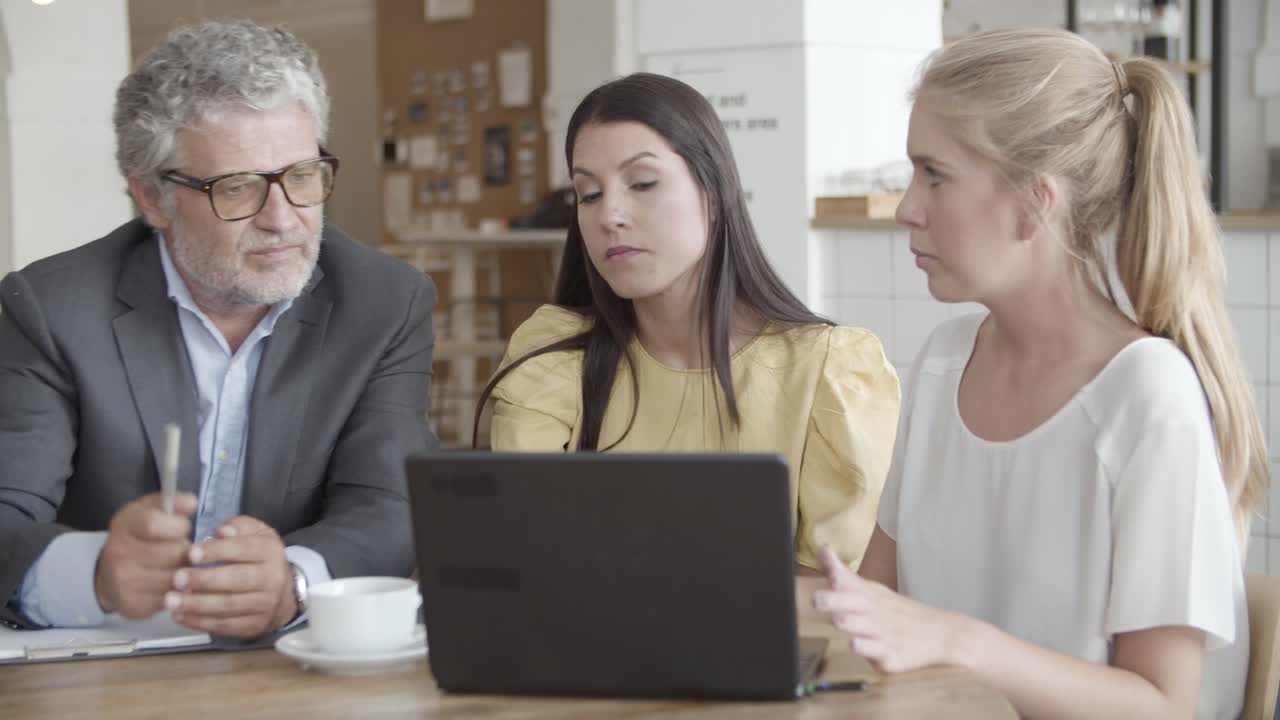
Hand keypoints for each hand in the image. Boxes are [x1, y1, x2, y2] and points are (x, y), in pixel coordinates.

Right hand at [95, 492, 197, 617]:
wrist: (109, 573)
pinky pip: (170, 598)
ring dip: (183, 572)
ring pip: (176, 577)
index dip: (178, 526)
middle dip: (185, 551)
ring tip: (176, 566)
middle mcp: (119, 554)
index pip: (155, 524)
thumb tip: (191, 502)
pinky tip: (168, 583)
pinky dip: (175, 591)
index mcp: (125, 525)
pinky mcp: (132, 605)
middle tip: (180, 550)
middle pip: (173, 553)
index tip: (182, 528)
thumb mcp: (151, 510)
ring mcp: (123, 582)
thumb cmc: (138, 537)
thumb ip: (173, 502)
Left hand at [166, 516, 295, 638]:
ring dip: (197, 604)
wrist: (282, 594)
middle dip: (205, 580)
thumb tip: (222, 531)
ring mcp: (264, 604)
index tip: (192, 553)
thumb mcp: (256, 534)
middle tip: (177, 578)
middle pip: (238, 579)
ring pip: (229, 605)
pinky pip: (226, 625)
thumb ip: (239, 527)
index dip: (217, 551)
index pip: (245, 549)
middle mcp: (272, 578)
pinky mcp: (254, 625)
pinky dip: (200, 622)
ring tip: (172, 600)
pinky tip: (181, 615)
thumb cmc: (259, 558)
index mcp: (269, 552)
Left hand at [812, 544, 965, 673]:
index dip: (833, 573)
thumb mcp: (872, 590)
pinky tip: (857, 645)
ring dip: (850, 623)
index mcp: (867, 596)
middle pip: (851, 605)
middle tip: (817, 599)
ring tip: (839, 620)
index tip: (824, 564)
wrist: (938, 633)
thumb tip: (823, 548)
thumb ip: (843, 574)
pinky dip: (867, 650)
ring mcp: (883, 634)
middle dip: (833, 601)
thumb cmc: (897, 611)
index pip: (848, 581)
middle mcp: (873, 613)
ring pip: (862, 629)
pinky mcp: (891, 657)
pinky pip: (876, 654)